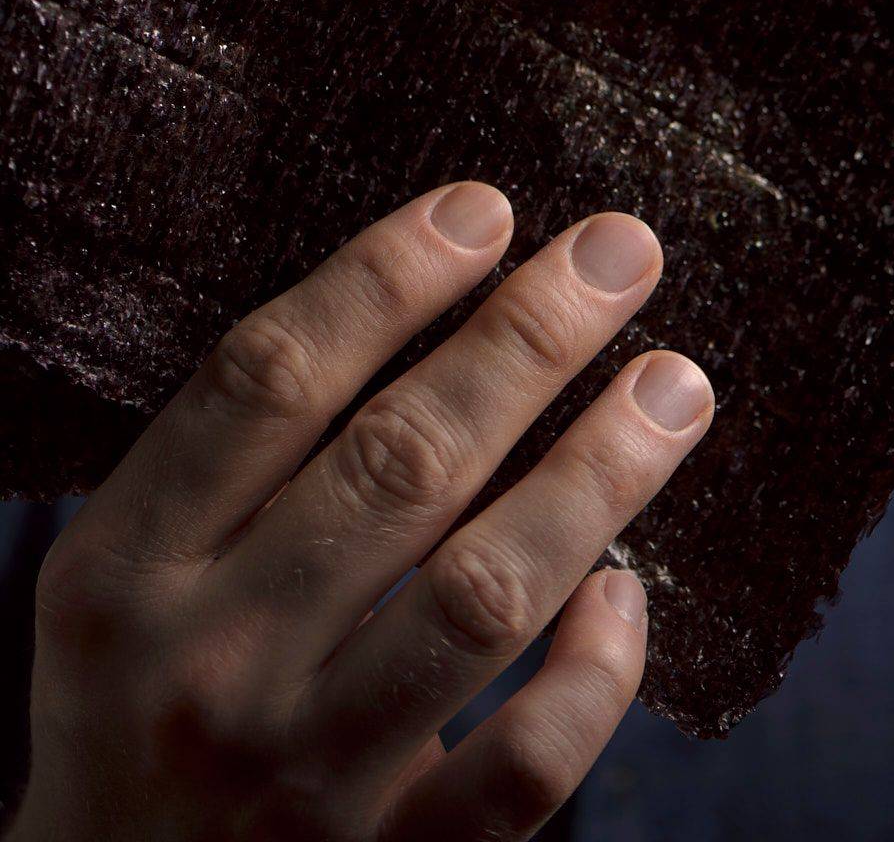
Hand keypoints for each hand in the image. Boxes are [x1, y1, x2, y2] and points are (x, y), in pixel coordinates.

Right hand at [11, 183, 711, 839]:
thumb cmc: (140, 707)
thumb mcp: (125, 578)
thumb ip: (236, 465)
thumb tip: (428, 297)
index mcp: (128, 570)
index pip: (268, 381)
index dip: (386, 277)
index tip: (485, 207)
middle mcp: (211, 665)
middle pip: (399, 463)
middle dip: (527, 339)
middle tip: (622, 251)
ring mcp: (304, 780)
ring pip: (482, 595)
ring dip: (596, 472)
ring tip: (675, 383)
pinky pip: (523, 769)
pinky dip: (591, 675)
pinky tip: (627, 592)